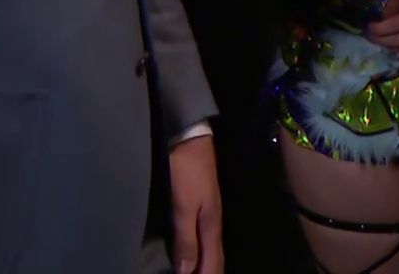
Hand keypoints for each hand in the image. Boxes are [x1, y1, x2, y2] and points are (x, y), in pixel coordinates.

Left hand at [168, 134, 222, 273]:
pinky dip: (200, 250)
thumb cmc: (186, 173)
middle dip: (209, 271)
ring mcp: (208, 210)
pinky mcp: (201, 202)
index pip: (213, 261)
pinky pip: (203, 236)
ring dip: (205, 263)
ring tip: (196, 272)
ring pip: (210, 246)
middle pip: (215, 255)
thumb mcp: (183, 206)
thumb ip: (186, 238)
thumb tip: (187, 271)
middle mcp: (213, 220)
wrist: (190, 137)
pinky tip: (193, 251)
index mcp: (212, 224)